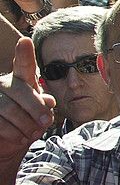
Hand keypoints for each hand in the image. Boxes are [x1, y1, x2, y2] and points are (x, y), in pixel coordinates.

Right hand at [0, 39, 54, 164]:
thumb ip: (44, 104)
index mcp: (19, 80)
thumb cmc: (28, 122)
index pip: (23, 65)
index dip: (24, 54)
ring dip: (26, 125)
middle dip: (36, 109)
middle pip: (20, 91)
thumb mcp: (40, 112)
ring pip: (9, 109)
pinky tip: (20, 138)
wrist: (11, 143)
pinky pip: (0, 123)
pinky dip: (14, 134)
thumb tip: (49, 100)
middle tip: (46, 122)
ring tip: (32, 133)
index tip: (25, 41)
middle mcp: (3, 85)